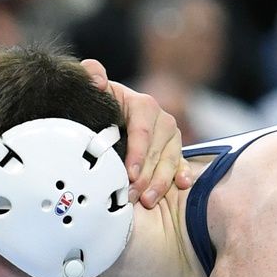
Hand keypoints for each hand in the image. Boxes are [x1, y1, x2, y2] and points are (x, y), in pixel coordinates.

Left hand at [81, 58, 192, 207]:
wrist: (114, 113)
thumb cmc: (106, 105)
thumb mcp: (98, 89)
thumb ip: (93, 76)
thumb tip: (96, 78)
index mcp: (144, 106)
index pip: (142, 131)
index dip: (137, 153)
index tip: (128, 172)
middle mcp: (162, 121)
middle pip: (156, 151)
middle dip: (144, 176)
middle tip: (131, 195)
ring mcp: (171, 138)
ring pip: (170, 161)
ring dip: (160, 182)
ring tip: (147, 200)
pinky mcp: (176, 152)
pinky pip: (182, 164)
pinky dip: (183, 174)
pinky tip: (181, 185)